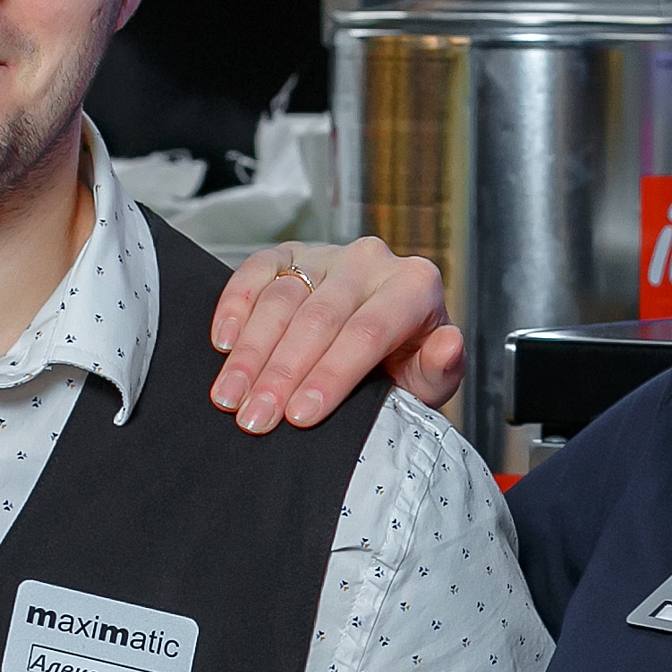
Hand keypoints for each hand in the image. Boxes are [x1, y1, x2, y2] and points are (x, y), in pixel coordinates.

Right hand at [210, 240, 464, 432]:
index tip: (299, 416)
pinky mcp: (291, 253)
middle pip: (319, 318)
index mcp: (414, 286)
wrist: (385, 343)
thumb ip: (443, 368)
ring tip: (229, 398)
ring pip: (282, 298)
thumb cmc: (407, 365)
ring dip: (250, 352)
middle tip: (254, 418)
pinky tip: (222, 343)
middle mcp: (371, 261)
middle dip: (282, 373)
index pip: (367, 332)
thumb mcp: (431, 379)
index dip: (331, 375)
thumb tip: (448, 345)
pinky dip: (235, 305)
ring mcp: (328, 254)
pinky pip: (257, 270)